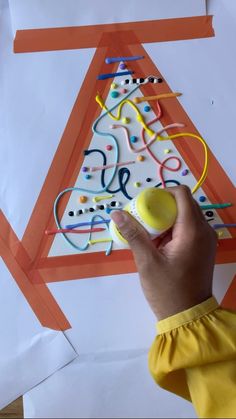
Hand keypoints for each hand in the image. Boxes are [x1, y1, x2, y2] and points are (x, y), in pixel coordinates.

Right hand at [111, 186, 216, 319]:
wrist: (188, 316)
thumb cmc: (167, 290)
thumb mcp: (146, 262)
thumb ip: (133, 234)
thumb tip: (116, 213)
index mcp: (193, 230)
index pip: (182, 194)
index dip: (162, 193)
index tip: (144, 204)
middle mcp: (204, 230)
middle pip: (183, 203)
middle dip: (162, 206)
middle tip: (142, 218)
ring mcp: (207, 239)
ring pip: (186, 215)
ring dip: (167, 219)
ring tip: (148, 233)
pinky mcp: (204, 247)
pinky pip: (189, 228)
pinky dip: (173, 229)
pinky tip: (158, 243)